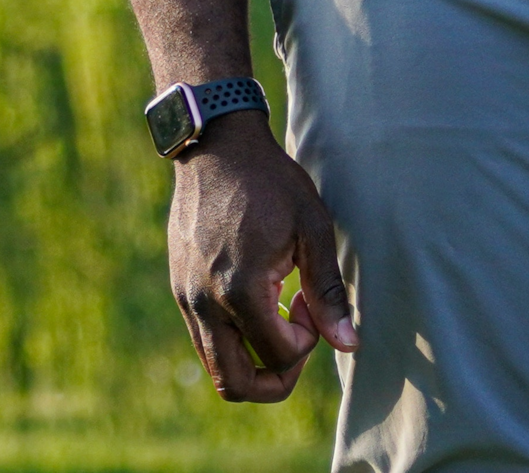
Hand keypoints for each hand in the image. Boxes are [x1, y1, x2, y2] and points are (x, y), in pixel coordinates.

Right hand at [169, 113, 354, 401]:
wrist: (214, 144)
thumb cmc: (270, 181)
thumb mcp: (312, 230)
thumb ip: (328, 292)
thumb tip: (349, 346)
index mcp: (238, 290)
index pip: (278, 357)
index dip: (307, 343)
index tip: (310, 303)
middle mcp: (203, 301)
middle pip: (234, 385)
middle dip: (276, 379)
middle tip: (297, 338)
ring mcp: (185, 296)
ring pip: (215, 365)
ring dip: (253, 357)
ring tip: (277, 311)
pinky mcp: (179, 286)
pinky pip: (205, 336)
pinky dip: (235, 335)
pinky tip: (257, 294)